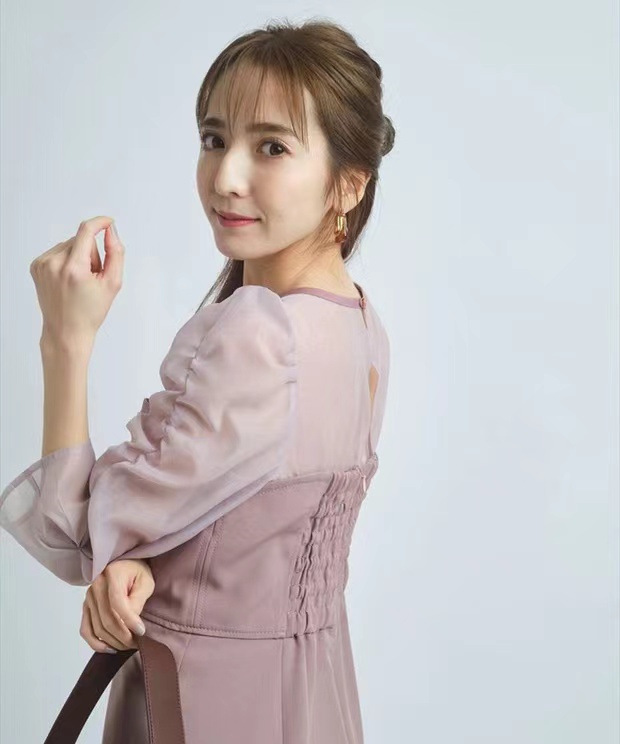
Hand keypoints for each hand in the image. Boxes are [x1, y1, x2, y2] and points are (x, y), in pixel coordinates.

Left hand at [30, 215, 124, 346]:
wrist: (66, 330)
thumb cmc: (91, 311)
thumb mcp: (113, 283)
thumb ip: (116, 253)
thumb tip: (110, 230)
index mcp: (74, 269)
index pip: (86, 231)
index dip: (100, 223)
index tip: (109, 222)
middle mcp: (54, 264)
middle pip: (81, 240)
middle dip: (91, 253)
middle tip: (92, 277)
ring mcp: (42, 264)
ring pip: (69, 245)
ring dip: (79, 257)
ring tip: (79, 281)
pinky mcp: (36, 266)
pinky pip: (58, 252)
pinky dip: (67, 261)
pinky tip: (68, 280)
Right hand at [80, 559, 154, 653]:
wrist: (124, 564)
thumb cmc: (137, 572)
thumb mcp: (145, 581)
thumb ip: (138, 599)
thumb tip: (131, 622)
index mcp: (112, 575)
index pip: (117, 603)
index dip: (129, 620)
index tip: (142, 631)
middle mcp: (96, 586)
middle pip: (107, 619)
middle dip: (124, 636)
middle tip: (138, 642)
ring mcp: (88, 598)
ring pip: (97, 628)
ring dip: (114, 642)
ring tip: (129, 645)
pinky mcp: (85, 607)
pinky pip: (86, 630)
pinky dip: (96, 644)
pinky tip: (111, 648)